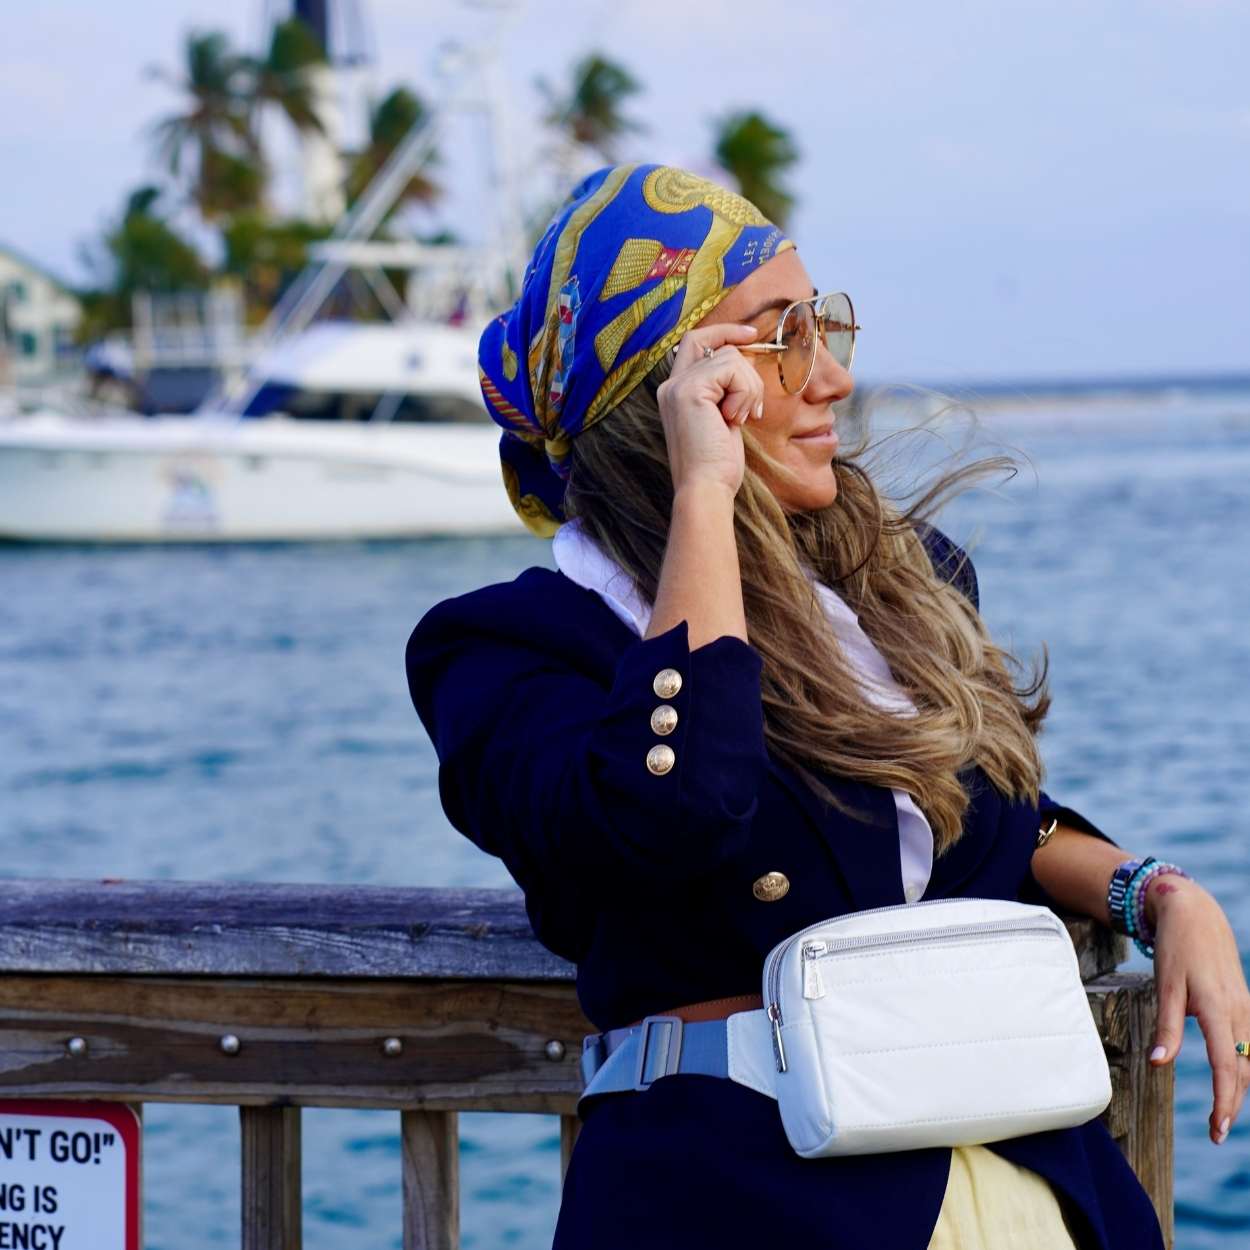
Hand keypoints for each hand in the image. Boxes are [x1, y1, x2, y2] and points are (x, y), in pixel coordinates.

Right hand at [655, 323, 764, 497]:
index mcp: (675, 391)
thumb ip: (726, 389)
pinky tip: (735, 420)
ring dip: (749, 389)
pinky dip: (744, 394)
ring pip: (731, 357)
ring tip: (740, 419)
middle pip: (718, 346)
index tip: (752, 336)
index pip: (695, 341)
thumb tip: (746, 359)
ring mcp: (677, 386)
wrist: (706, 488)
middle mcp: (671, 385)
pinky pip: (732, 369)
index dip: (724, 332)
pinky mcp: (689, 391)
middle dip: (746, 369)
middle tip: (752, 408)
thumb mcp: (724, 418)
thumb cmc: (718, 464)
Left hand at [1146, 876, 1249, 1144]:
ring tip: (1224, 1116)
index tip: (1218, 1128)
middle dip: (1232, 1103)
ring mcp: (1247, 1007)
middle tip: (1216, 1134)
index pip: (1226, 1065)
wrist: (1195, 914)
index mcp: (1218, 1008)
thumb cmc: (1176, 949)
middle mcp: (1240, 1011)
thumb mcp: (1165, 985)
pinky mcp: (1246, 1004)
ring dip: (1240, 1088)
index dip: (1223, 1099)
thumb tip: (1158, 1063)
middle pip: (1243, 1070)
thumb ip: (1166, 1026)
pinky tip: (1238, 1082)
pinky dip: (1246, 1067)